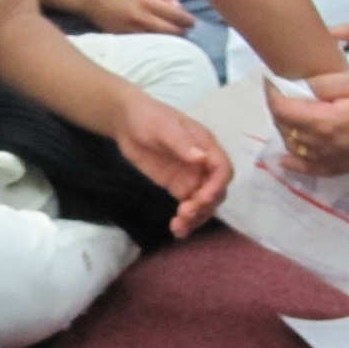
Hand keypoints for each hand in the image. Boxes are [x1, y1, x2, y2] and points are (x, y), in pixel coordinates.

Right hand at [74, 0, 196, 36]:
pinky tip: (160, 44)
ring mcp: (131, 28)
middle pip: (168, 29)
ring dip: (170, 40)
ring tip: (177, 40)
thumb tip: (177, 6)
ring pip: (158, 39)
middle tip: (187, 33)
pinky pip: (144, 43)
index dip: (186, 20)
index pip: (173, 13)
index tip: (193, 23)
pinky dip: (155, 44)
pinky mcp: (123, 37)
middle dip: (181, 32)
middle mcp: (140, 15)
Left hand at [114, 94, 232, 236]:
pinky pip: (188, 206)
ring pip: (203, 203)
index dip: (217, 186)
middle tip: (185, 214)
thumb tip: (202, 158)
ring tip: (178, 227)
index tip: (202, 198)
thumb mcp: (164, 127)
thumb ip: (182, 144)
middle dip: (204, 205)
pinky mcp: (178, 187)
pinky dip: (186, 220)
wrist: (126, 122)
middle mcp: (203, 164)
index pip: (222, 169)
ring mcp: (191, 177)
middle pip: (215, 190)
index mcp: (206, 145)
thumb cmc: (148, 117)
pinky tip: (176, 229)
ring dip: (196, 217)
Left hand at [267, 70, 348, 174]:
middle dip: (279, 108)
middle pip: (286, 128)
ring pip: (294, 146)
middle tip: (284, 91)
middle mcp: (322, 145)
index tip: (271, 79)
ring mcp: (331, 160)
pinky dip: (294, 162)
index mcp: (325, 121)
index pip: (283, 109)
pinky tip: (286, 157)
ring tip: (291, 112)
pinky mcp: (342, 168)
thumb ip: (327, 84)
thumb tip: (303, 86)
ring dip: (287, 129)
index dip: (272, 92)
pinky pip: (309, 169)